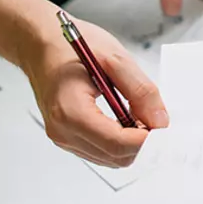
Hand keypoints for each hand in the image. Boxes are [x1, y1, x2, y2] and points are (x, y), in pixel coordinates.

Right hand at [22, 19, 168, 166]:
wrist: (39, 45)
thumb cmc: (70, 47)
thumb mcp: (115, 60)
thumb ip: (141, 91)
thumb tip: (160, 121)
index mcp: (71, 111)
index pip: (117, 144)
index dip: (146, 138)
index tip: (162, 125)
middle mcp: (63, 131)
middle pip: (116, 156)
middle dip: (141, 141)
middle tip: (153, 116)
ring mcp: (63, 137)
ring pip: (111, 158)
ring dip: (131, 142)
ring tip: (136, 112)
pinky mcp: (67, 137)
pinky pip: (101, 151)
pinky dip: (119, 141)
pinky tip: (124, 118)